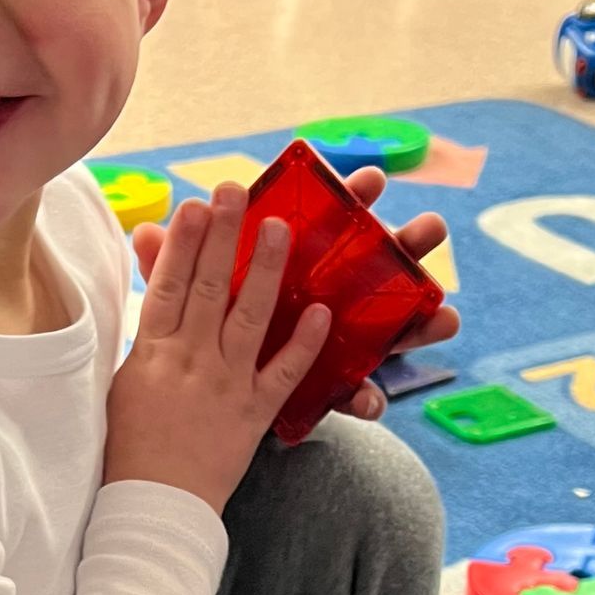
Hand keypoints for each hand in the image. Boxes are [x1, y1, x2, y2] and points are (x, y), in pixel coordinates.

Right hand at [105, 182, 330, 513]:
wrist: (153, 507)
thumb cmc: (132, 448)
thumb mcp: (125, 381)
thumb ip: (146, 332)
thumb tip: (152, 287)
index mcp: (152, 352)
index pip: (167, 284)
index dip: (180, 242)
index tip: (192, 204)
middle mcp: (189, 361)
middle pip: (208, 286)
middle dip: (223, 234)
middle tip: (235, 190)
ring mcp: (224, 385)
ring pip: (249, 316)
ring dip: (267, 269)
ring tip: (282, 227)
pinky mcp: (253, 414)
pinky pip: (284, 374)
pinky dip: (303, 343)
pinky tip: (322, 311)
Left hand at [130, 162, 459, 429]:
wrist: (197, 415)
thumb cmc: (197, 347)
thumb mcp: (186, 304)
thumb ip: (172, 269)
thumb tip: (145, 233)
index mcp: (297, 267)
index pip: (329, 223)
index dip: (352, 199)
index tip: (374, 178)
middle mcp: (327, 299)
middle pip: (372, 267)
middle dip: (406, 247)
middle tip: (435, 228)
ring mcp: (336, 346)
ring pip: (383, 332)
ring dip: (418, 326)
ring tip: (449, 317)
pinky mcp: (329, 390)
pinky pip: (354, 395)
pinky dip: (364, 400)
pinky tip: (373, 403)